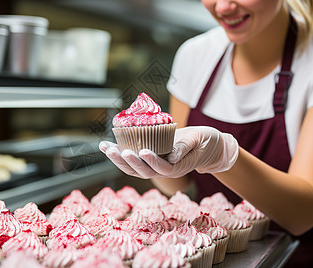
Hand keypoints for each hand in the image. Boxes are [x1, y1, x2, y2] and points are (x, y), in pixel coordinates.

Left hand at [99, 126, 238, 178]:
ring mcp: (155, 166)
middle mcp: (164, 170)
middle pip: (143, 171)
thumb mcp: (200, 140)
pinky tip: (107, 145)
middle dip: (128, 161)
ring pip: (134, 168)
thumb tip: (172, 155)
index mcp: (178, 167)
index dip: (152, 161)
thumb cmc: (205, 141)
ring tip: (106, 147)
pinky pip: (132, 160)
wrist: (206, 146)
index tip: (143, 151)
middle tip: (117, 150)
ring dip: (118, 159)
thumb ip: (186, 146)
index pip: (163, 169)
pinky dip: (119, 154)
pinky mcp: (149, 160)